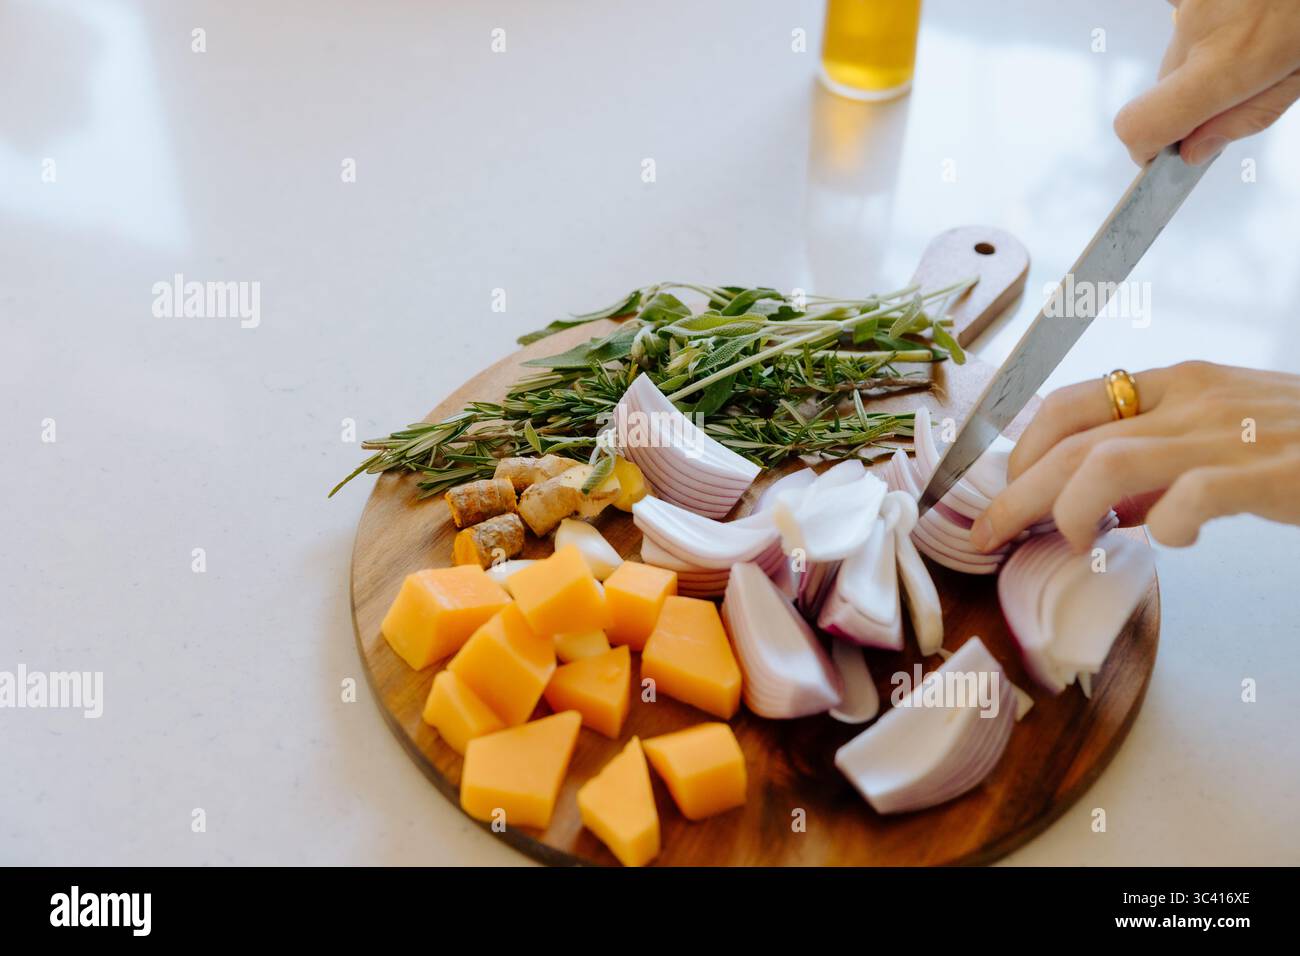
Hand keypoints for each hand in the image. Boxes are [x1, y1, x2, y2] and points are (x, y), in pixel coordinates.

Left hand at [970, 361, 1299, 551]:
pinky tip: (1173, 542)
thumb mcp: (1225, 438)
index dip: (1021, 448)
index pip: (1071, 402)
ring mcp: (1234, 432)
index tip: (1002, 491)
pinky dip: (1166, 526)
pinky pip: (1192, 496)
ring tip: (1074, 541)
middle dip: (1020, 492)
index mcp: (1181, 383)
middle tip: (993, 535)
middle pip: (1075, 441)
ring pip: (1112, 461)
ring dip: (1072, 508)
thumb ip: (1160, 467)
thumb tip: (1097, 508)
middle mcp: (1197, 398)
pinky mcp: (1274, 471)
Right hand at [1113, 0, 1299, 164]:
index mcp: (1229, 63)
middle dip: (1195, 93)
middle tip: (1249, 74)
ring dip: (1208, 52)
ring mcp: (1190, 1)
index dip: (1145, 146)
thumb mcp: (1299, 76)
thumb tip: (1194, 150)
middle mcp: (1198, 27)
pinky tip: (1246, 11)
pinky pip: (1187, 18)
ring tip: (1259, 28)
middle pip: (1165, 88)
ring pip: (1179, 51)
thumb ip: (1245, 118)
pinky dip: (1212, 22)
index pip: (1140, 124)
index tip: (1163, 152)